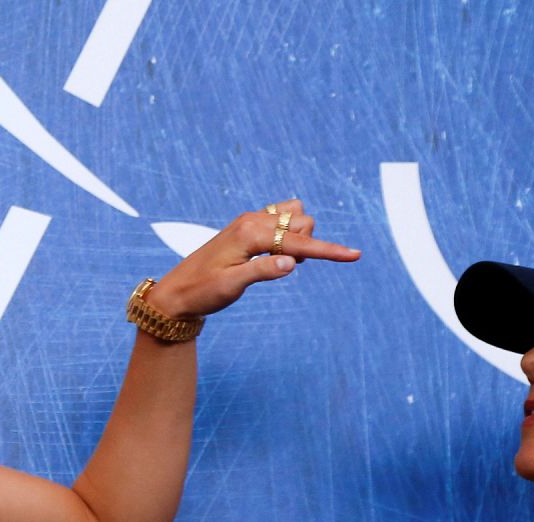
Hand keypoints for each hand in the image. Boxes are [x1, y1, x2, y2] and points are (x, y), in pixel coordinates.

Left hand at [144, 199, 359, 319]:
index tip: (355, 255)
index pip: (299, 242)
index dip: (329, 251)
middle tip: (283, 267)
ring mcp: (249, 222)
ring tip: (278, 261)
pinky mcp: (247, 228)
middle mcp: (252, 221)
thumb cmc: (202, 291)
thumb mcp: (232, 286)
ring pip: (294, 216)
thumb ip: (262, 272)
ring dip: (298, 236)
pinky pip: (280, 218)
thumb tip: (292, 263)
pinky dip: (287, 232)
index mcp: (250, 233)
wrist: (177, 293)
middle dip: (306, 244)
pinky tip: (274, 252)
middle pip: (302, 221)